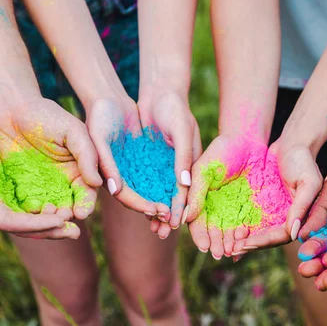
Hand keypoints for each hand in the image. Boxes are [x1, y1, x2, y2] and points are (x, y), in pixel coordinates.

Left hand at [0, 97, 101, 220]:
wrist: (11, 109)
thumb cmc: (47, 116)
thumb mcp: (73, 131)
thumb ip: (87, 154)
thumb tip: (97, 182)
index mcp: (79, 171)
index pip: (87, 193)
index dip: (86, 204)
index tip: (82, 213)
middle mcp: (62, 183)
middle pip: (69, 207)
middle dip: (68, 216)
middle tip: (63, 217)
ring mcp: (40, 187)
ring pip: (48, 211)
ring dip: (49, 218)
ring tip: (47, 215)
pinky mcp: (19, 189)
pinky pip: (25, 206)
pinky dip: (28, 213)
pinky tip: (29, 211)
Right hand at [0, 105, 76, 238]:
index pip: (8, 222)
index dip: (34, 224)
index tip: (58, 221)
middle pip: (22, 228)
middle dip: (48, 231)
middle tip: (74, 232)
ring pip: (29, 221)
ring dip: (52, 225)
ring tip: (75, 226)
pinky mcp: (9, 194)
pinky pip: (30, 209)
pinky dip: (47, 212)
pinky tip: (67, 209)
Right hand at [87, 96, 167, 216]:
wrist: (108, 99)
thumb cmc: (99, 116)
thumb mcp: (100, 137)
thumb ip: (106, 163)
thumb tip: (116, 190)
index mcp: (107, 174)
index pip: (124, 196)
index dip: (139, 205)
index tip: (155, 211)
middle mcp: (121, 174)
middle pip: (139, 198)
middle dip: (154, 210)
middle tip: (171, 221)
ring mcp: (133, 167)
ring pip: (150, 189)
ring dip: (163, 202)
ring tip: (178, 214)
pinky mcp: (144, 158)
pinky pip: (158, 174)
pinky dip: (167, 183)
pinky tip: (182, 190)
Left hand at [138, 92, 201, 237]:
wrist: (159, 93)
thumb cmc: (176, 109)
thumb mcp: (183, 130)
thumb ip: (184, 156)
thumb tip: (184, 183)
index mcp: (190, 164)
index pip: (186, 190)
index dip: (181, 206)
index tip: (176, 222)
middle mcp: (176, 168)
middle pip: (171, 196)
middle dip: (167, 215)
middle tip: (162, 232)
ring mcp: (161, 165)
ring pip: (156, 192)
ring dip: (154, 209)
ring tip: (151, 226)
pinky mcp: (146, 160)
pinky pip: (142, 180)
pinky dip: (140, 193)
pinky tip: (137, 207)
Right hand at [186, 134, 265, 259]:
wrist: (247, 140)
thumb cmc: (221, 151)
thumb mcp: (204, 170)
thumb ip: (195, 193)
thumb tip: (184, 218)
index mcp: (200, 200)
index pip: (197, 223)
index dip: (199, 235)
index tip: (203, 246)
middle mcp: (215, 208)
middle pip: (213, 231)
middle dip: (215, 244)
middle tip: (217, 254)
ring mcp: (233, 208)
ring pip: (229, 231)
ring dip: (229, 243)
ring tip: (231, 252)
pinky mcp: (250, 207)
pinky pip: (248, 224)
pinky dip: (247, 235)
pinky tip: (246, 242)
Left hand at [232, 139, 319, 253]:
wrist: (292, 144)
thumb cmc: (303, 161)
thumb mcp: (308, 183)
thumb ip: (302, 207)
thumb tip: (295, 234)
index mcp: (300, 217)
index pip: (283, 235)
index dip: (266, 241)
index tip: (248, 244)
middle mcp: (287, 219)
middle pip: (269, 238)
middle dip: (251, 245)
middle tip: (232, 251)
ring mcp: (274, 213)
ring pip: (259, 232)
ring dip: (244, 241)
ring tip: (227, 248)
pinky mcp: (263, 205)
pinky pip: (251, 220)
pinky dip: (241, 228)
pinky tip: (228, 235)